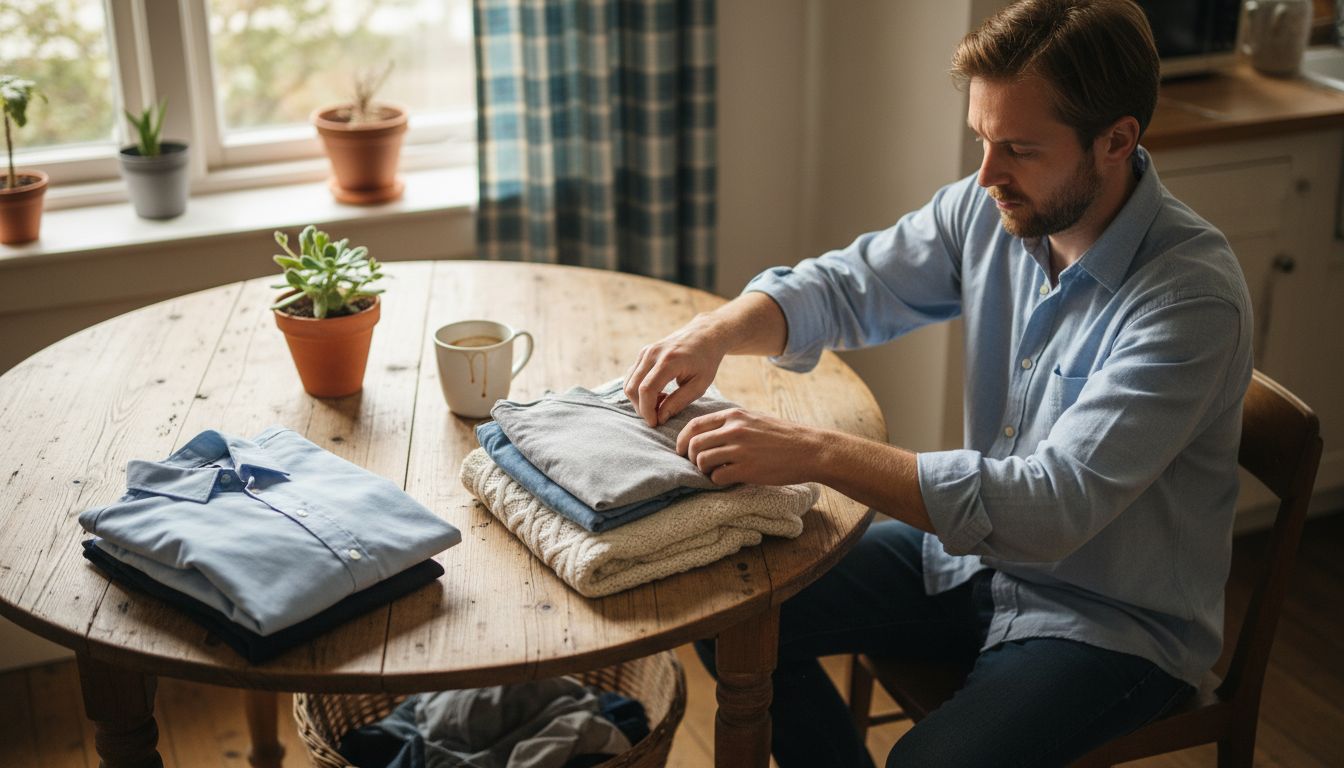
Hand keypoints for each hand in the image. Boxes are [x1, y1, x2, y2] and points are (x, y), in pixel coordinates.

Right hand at [623, 317, 727, 426]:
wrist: (704, 335)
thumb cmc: (706, 361)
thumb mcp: (700, 385)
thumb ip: (679, 401)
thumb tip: (659, 417)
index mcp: (669, 361)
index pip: (646, 390)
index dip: (647, 410)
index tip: (655, 423)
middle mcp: (652, 354)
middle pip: (632, 388)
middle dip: (641, 408)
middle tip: (658, 416)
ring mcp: (645, 352)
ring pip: (628, 383)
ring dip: (639, 399)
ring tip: (660, 403)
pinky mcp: (642, 353)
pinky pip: (631, 376)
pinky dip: (639, 390)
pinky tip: (657, 393)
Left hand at [677, 407, 823, 485]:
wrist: (809, 449)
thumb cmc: (783, 436)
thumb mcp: (755, 419)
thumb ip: (732, 423)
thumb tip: (708, 433)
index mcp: (734, 416)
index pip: (695, 424)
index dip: (682, 439)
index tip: (682, 449)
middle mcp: (734, 430)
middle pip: (694, 444)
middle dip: (690, 457)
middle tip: (698, 465)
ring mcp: (740, 449)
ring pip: (702, 460)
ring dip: (704, 470)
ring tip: (715, 472)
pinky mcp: (747, 469)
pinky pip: (718, 477)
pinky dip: (718, 480)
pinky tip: (728, 479)